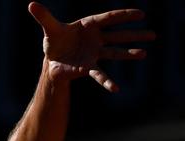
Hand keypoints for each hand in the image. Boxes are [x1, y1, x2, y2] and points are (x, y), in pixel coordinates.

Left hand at [28, 2, 155, 91]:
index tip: (140, 14)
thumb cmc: (54, 41)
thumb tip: (31, 4)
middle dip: (134, 35)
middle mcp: (95, 39)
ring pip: (115, 53)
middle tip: (153, 35)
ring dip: (129, 54)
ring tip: (144, 53)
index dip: (124, 16)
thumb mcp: (49, 29)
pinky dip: (107, 82)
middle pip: (118, 35)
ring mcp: (94, 53)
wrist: (52, 59)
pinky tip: (116, 89)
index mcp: (89, 25)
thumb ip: (43, 17)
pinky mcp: (89, 67)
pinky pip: (100, 75)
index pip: (109, 18)